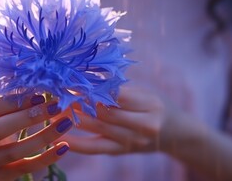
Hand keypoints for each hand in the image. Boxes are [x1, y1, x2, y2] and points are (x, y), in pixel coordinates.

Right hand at [0, 94, 71, 180]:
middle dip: (30, 117)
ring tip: (65, 123)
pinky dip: (47, 158)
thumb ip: (9, 95)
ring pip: (15, 152)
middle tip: (56, 106)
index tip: (39, 94)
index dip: (14, 102)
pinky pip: (26, 168)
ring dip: (44, 137)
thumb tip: (38, 83)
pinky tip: (64, 146)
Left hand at [62, 87, 181, 154]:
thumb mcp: (145, 92)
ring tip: (54, 110)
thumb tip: (87, 81)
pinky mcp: (122, 151)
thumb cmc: (158, 106)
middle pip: (105, 112)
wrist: (177, 134)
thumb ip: (121, 89)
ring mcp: (132, 141)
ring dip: (73, 119)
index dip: (93, 88)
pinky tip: (61, 138)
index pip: (117, 95)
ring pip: (98, 128)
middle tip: (58, 93)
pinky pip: (97, 148)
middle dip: (79, 102)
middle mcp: (144, 125)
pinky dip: (78, 144)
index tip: (73, 81)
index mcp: (150, 104)